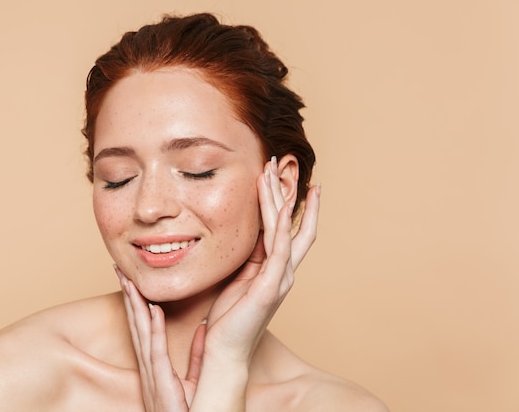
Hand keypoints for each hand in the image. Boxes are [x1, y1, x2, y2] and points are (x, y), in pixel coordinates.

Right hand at [116, 266, 206, 411]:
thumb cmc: (187, 411)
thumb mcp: (194, 378)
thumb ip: (199, 354)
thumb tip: (204, 329)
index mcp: (155, 362)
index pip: (143, 324)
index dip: (137, 301)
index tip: (132, 279)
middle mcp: (149, 363)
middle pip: (136, 322)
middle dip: (128, 295)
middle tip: (120, 269)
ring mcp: (152, 371)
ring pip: (141, 331)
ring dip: (135, 304)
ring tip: (129, 280)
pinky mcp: (160, 381)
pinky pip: (156, 349)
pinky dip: (153, 328)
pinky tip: (152, 310)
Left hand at [202, 157, 320, 363]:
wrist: (225, 353)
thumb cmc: (227, 321)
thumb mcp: (236, 282)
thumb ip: (246, 261)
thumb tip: (244, 239)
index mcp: (274, 272)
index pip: (287, 232)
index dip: (288, 206)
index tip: (286, 180)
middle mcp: (283, 272)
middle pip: (293, 225)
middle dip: (289, 194)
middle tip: (282, 163)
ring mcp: (280, 279)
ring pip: (286, 229)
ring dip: (281, 199)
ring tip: (275, 171)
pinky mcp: (270, 286)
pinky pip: (279, 247)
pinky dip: (280, 222)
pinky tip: (279, 202)